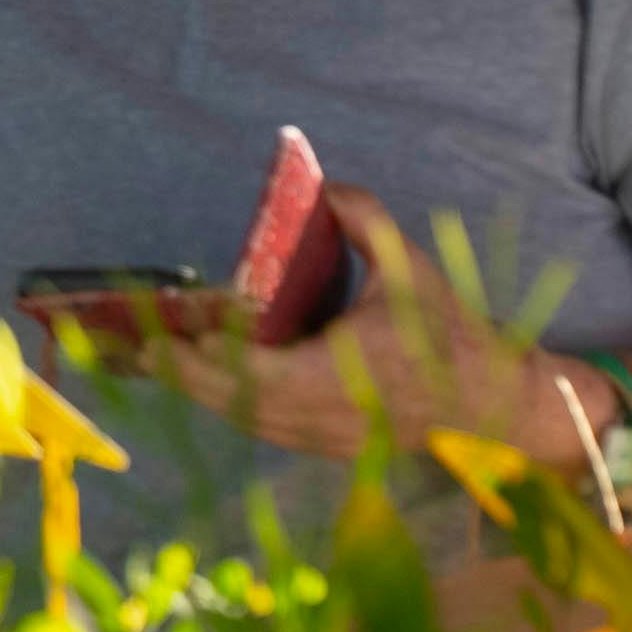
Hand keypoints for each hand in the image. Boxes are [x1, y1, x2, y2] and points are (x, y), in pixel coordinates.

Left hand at [133, 186, 561, 461]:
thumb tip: (325, 185)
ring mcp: (325, 438)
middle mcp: (323, 417)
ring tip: (148, 363)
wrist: (502, 405)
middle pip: (231, 404)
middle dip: (178, 377)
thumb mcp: (413, 270)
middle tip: (130, 348)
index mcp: (338, 377)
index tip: (157, 339)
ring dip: (197, 393)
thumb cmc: (454, 337)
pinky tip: (201, 380)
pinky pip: (264, 427)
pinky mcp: (329, 445)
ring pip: (244, 420)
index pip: (249, 376)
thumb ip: (367, 221)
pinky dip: (229, 403)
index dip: (198, 362)